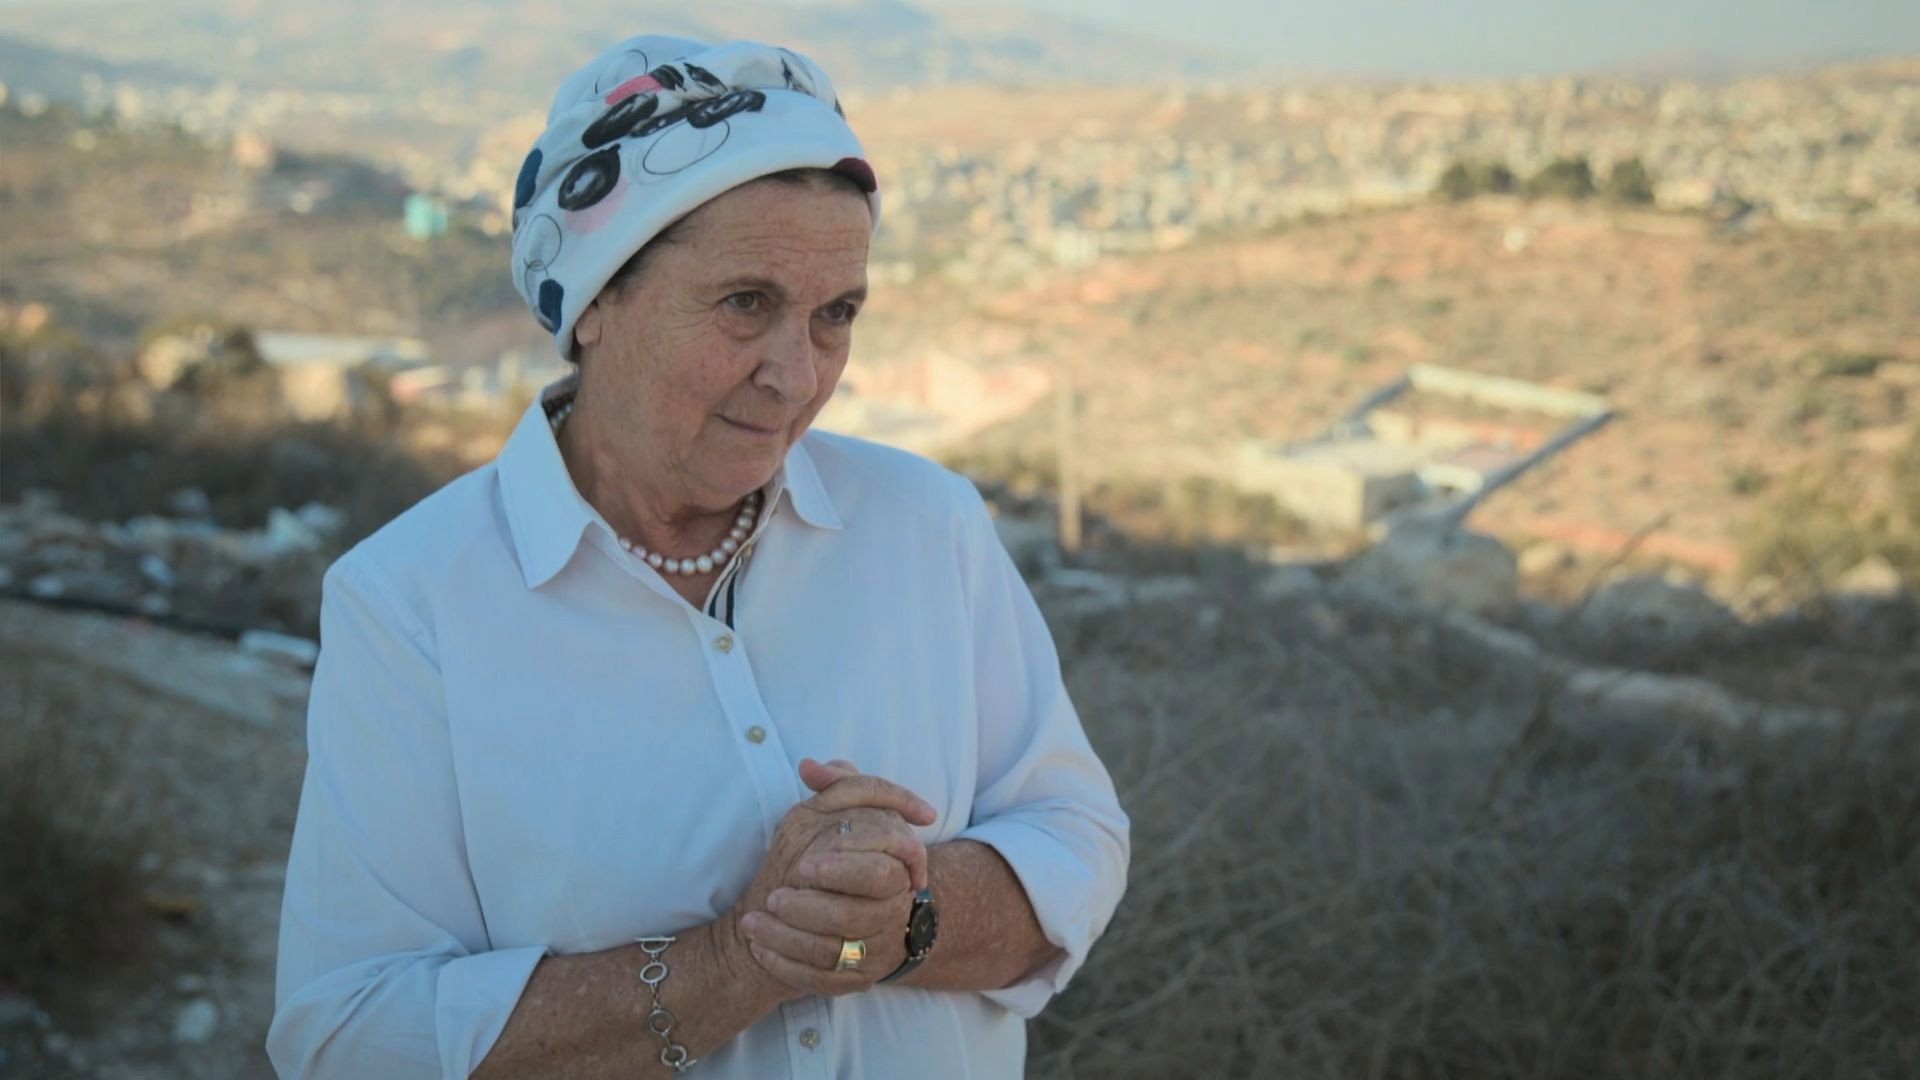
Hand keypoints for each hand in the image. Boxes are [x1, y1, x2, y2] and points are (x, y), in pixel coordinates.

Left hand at [740, 760, 935, 996]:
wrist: (850, 908)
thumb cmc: (847, 852)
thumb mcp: (844, 813)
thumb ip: (839, 784)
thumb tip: (810, 767)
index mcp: (898, 870)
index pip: (880, 873)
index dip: (841, 870)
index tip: (802, 865)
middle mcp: (894, 913)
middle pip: (855, 917)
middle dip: (811, 909)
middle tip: (774, 896)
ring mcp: (877, 950)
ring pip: (833, 954)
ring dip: (787, 938)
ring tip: (752, 923)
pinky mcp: (857, 980)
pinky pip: (822, 982)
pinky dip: (787, 967)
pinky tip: (760, 950)